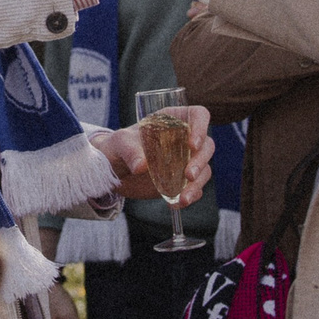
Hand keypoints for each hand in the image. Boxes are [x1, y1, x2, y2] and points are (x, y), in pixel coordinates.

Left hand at [97, 105, 214, 204]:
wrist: (112, 170)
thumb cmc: (117, 147)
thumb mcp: (120, 145)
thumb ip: (130, 152)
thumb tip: (141, 166)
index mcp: (173, 120)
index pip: (198, 115)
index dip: (201, 127)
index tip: (192, 145)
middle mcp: (184, 138)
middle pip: (206, 145)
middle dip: (200, 161)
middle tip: (188, 175)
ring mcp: (186, 160)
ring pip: (204, 168)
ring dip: (197, 184)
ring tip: (183, 198)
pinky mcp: (182, 180)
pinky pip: (195, 187)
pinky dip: (190, 195)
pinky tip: (176, 203)